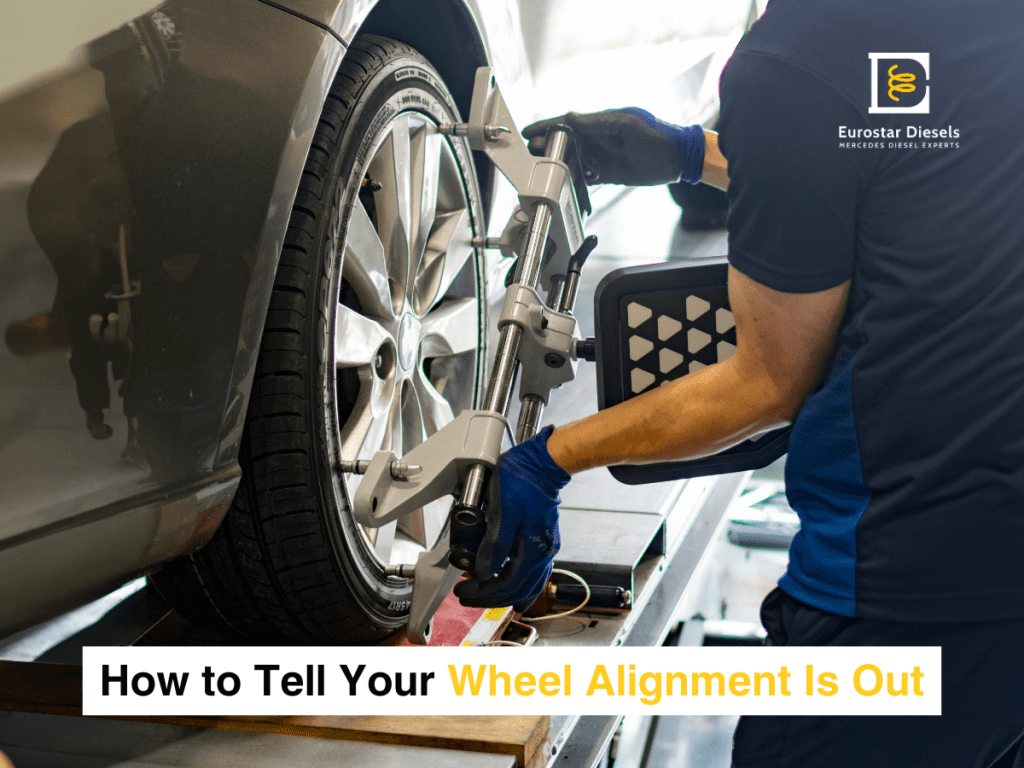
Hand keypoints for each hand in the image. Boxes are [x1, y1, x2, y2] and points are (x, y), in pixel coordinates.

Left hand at [453, 425, 571, 610]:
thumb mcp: (501, 511)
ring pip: (528, 585)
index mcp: (533, 549)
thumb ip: (495, 545)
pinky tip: (515, 591)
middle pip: (516, 589)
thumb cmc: (522, 482)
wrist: (542, 464)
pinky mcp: (543, 541)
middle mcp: (543, 554)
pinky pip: (535, 575)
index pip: (506, 584)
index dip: (482, 591)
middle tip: (466, 596)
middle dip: (489, 597)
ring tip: (485, 597)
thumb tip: (484, 572)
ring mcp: (545, 548)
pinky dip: (522, 587)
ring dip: (504, 595)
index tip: (463, 590)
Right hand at [522, 108, 705, 185]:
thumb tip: (570, 117)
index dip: (546, 127)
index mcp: (600, 122)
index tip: (530, 133)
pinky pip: (585, 179)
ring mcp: (601, 157)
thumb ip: (597, 123)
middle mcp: (597, 139)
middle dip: (548, 150)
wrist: (678, 158)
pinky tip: (566, 189)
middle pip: (565, 144)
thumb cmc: (656, 136)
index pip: (566, 122)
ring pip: (572, 162)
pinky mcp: (607, 174)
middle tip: (534, 157)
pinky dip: (575, 184)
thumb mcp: (625, 125)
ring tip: (547, 176)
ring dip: (560, 169)